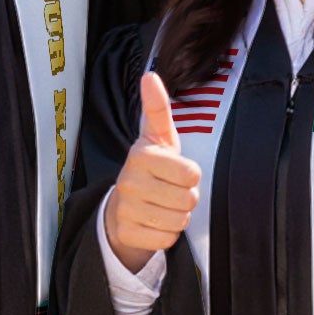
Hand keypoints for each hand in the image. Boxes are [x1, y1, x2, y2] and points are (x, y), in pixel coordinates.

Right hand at [103, 71, 201, 272]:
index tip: (176, 171)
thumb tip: (150, 75)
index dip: (190, 175)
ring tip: (162, 205)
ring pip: (178, 221)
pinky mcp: (126, 233)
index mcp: (141, 155)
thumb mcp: (158, 138)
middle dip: (186, 198)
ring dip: (177, 216)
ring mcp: (125, 209)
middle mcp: (129, 181)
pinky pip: (167, 239)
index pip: (191, 173)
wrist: (122, 207)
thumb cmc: (151, 169)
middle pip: (188, 199)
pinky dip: (166, 234)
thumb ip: (157, 109)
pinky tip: (153, 222)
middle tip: (169, 191)